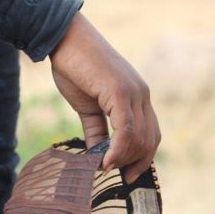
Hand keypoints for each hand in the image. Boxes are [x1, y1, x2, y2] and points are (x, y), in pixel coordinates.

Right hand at [49, 11, 159, 182]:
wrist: (63, 38)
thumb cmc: (73, 66)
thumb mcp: (86, 105)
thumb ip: (96, 130)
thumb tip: (98, 158)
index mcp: (136, 95)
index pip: (151, 133)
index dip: (142, 158)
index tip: (127, 175)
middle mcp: (141, 93)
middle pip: (150, 140)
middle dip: (134, 163)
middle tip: (115, 175)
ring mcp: (132, 92)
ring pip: (139, 138)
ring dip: (123, 159)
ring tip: (103, 167)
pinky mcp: (119, 92)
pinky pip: (125, 130)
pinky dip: (118, 150)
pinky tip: (104, 161)